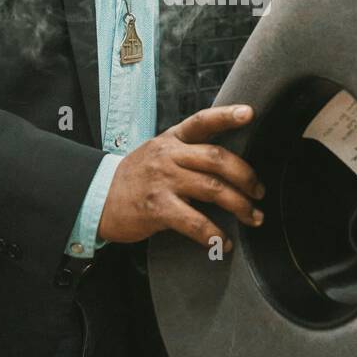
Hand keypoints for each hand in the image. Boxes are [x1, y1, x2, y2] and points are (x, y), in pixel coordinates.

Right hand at [97, 104, 264, 253]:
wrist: (97, 198)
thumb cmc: (135, 178)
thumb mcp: (158, 152)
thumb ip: (188, 152)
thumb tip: (227, 163)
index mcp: (172, 139)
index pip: (202, 121)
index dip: (226, 116)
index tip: (250, 113)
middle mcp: (169, 156)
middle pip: (218, 159)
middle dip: (246, 176)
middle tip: (259, 192)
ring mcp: (163, 181)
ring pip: (213, 190)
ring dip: (240, 206)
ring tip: (253, 218)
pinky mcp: (157, 208)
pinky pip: (195, 222)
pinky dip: (214, 235)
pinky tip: (223, 243)